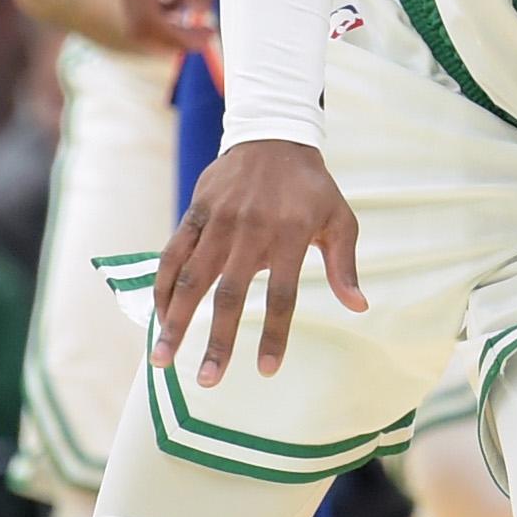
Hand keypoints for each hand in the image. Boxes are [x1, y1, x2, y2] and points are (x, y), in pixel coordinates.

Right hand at [113, 0, 221, 54]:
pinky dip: (166, 9)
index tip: (207, 40)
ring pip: (140, 14)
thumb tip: (199, 15)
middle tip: (208, 38)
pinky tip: (190, 0)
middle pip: (136, 23)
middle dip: (170, 38)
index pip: (144, 19)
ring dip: (169, 26)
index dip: (174, 38)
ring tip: (204, 20)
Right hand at [150, 141, 364, 385]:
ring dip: (175, 320)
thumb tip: (359, 307)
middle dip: (217, 340)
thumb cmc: (312, 187)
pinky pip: (172, 253)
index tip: (266, 371)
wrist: (273, 135)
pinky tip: (157, 314)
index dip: (275, 334)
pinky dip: (162, 285)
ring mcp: (219, 221)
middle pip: (229, 294)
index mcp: (291, 236)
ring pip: (191, 277)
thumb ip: (345, 265)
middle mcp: (251, 231)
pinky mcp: (196, 212)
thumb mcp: (340, 219)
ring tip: (163, 358)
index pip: (282, 295)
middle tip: (207, 381)